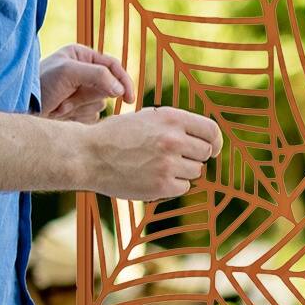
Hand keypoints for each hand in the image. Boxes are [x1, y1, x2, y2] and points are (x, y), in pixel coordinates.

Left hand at [40, 44, 134, 123]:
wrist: (22, 110)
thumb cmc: (40, 84)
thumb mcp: (69, 72)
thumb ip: (98, 75)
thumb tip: (120, 89)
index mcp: (81, 56)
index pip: (112, 65)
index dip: (123, 80)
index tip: (129, 98)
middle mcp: (83, 72)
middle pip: (109, 86)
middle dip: (95, 94)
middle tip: (77, 99)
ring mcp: (80, 92)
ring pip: (101, 102)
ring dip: (84, 106)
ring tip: (62, 105)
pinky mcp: (78, 110)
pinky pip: (92, 116)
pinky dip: (80, 116)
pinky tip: (62, 113)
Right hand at [81, 106, 222, 200]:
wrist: (88, 155)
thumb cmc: (116, 135)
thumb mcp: (147, 117)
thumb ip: (175, 124)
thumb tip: (203, 137)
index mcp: (171, 118)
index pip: (211, 130)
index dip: (215, 141)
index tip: (213, 148)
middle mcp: (173, 139)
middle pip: (205, 153)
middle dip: (193, 156)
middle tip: (173, 158)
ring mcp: (168, 163)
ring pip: (195, 172)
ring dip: (182, 171)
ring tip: (157, 166)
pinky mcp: (162, 185)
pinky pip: (183, 187)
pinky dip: (172, 185)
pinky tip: (153, 178)